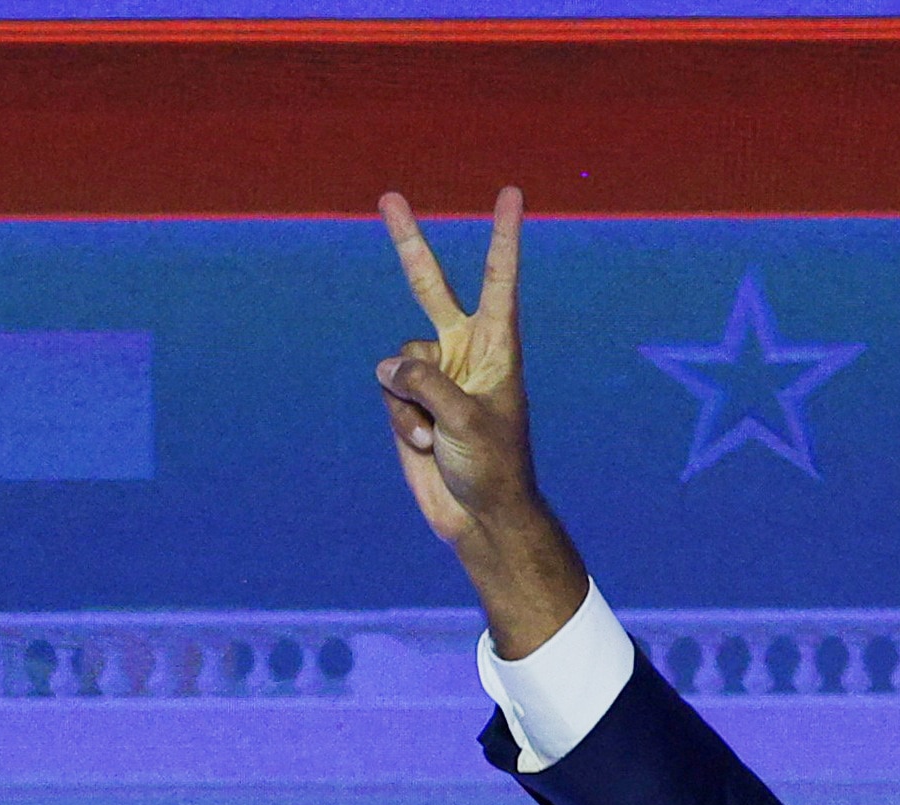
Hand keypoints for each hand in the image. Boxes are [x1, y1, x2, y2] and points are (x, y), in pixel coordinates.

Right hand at [374, 187, 587, 656]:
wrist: (480, 514)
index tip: (512, 194)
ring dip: (410, 401)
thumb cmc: (493, 467)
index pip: (499, 280)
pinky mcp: (409, 399)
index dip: (503, 237)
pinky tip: (425, 445)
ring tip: (439, 435)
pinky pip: (387, 390)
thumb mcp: (466, 420)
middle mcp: (464, 350)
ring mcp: (434, 373)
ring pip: (397, 360)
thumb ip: (426, 381)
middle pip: (430, 285)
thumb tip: (388, 366)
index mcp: (498, 347)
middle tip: (390, 196)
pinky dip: (401, 419)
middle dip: (410, 243)